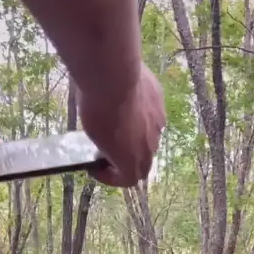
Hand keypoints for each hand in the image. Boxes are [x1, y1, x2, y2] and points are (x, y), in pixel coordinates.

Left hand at [79, 63, 164, 187]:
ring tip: (119, 121)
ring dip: (136, 135)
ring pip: (150, 136)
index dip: (111, 176)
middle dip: (128, 158)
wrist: (112, 73)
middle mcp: (151, 147)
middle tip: (110, 148)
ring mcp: (158, 123)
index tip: (96, 166)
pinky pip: (152, 113)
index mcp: (132, 161)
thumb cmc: (96, 109)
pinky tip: (127, 98)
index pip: (128, 180)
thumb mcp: (94, 135)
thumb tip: (112, 145)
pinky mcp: (160, 101)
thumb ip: (107, 148)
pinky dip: (141, 112)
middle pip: (144, 162)